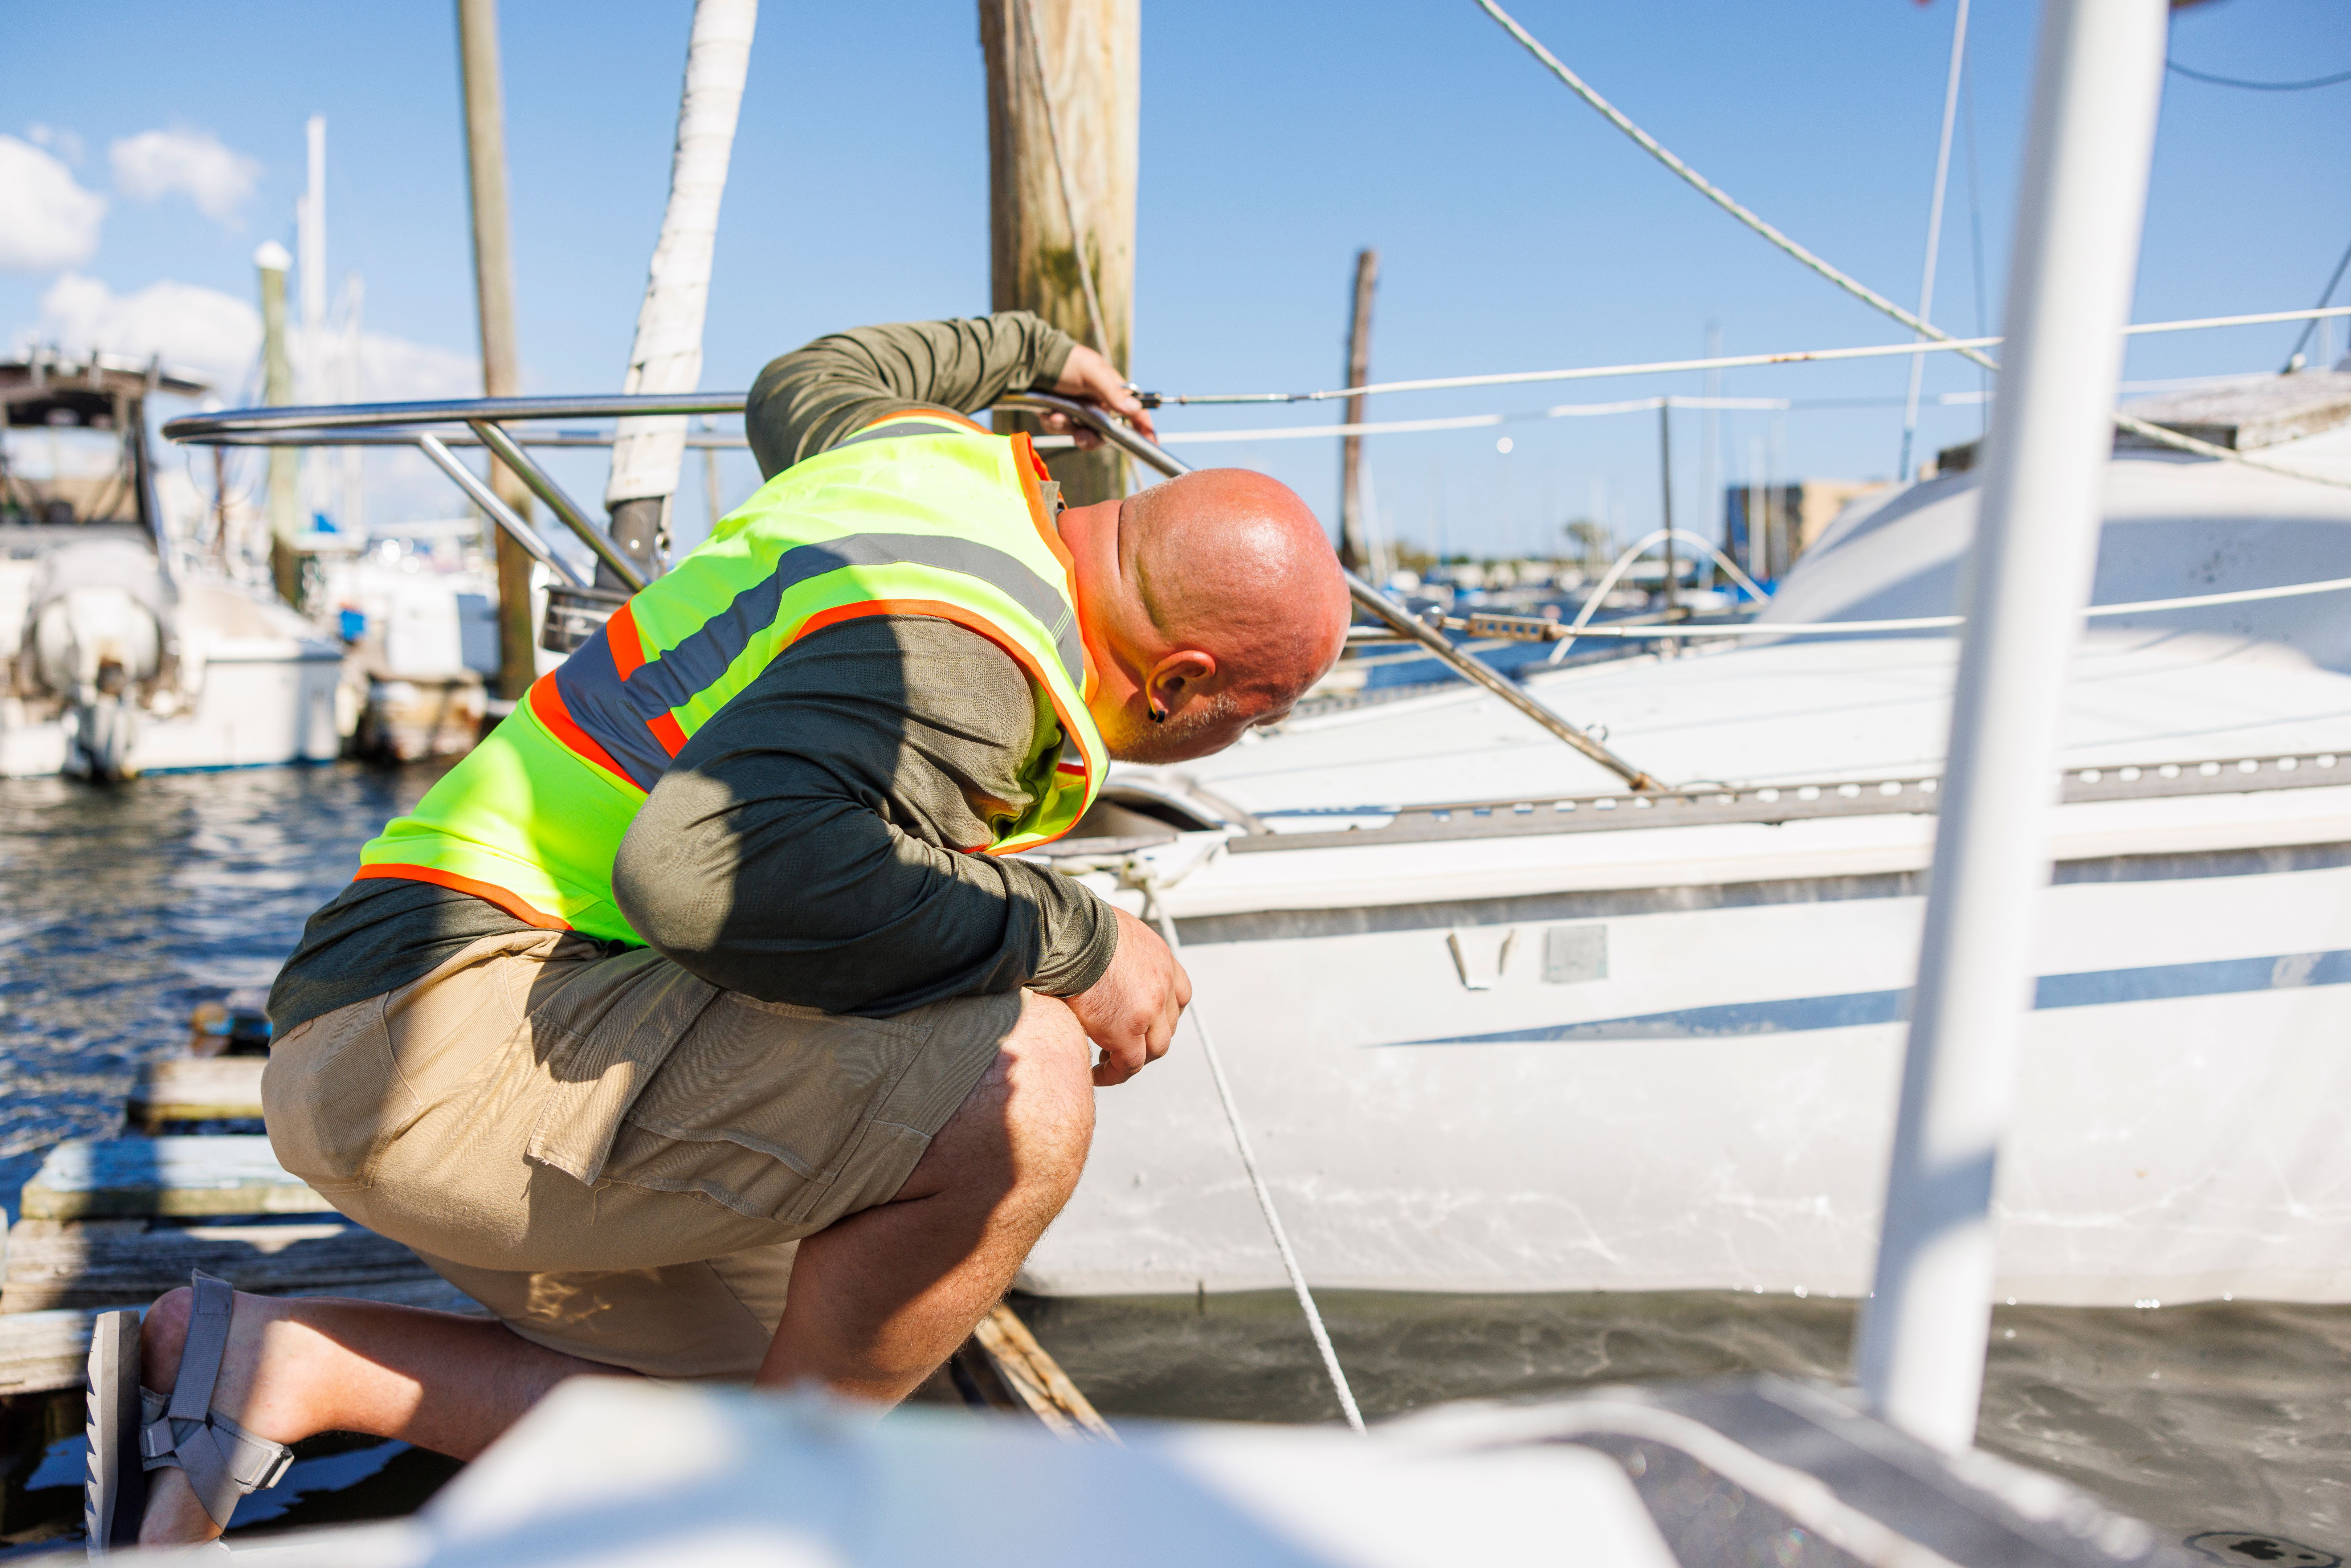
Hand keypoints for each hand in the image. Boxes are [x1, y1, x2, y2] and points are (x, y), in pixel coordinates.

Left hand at [1047, 343, 1156, 447]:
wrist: (1034, 362)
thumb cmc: (1068, 361)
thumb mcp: (1093, 373)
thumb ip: (1112, 393)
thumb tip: (1133, 410)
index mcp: (1113, 393)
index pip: (1136, 414)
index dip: (1145, 430)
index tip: (1153, 445)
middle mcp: (1099, 406)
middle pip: (1106, 435)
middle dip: (1092, 438)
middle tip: (1080, 436)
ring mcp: (1080, 413)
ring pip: (1082, 435)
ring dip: (1068, 428)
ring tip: (1055, 416)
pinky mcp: (1062, 418)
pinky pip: (1062, 431)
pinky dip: (1054, 423)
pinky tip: (1047, 412)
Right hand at [1064, 904, 1188, 1085]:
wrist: (1068, 933)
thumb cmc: (1077, 927)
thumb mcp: (1113, 932)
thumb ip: (1120, 952)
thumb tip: (1102, 960)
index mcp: (1161, 959)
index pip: (1179, 995)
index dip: (1165, 1013)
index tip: (1147, 1022)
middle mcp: (1163, 985)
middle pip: (1168, 1025)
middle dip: (1149, 1039)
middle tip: (1124, 1045)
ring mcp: (1149, 1011)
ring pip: (1154, 1050)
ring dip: (1135, 1058)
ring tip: (1109, 1062)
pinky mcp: (1125, 1032)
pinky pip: (1128, 1065)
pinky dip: (1114, 1074)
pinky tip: (1097, 1074)